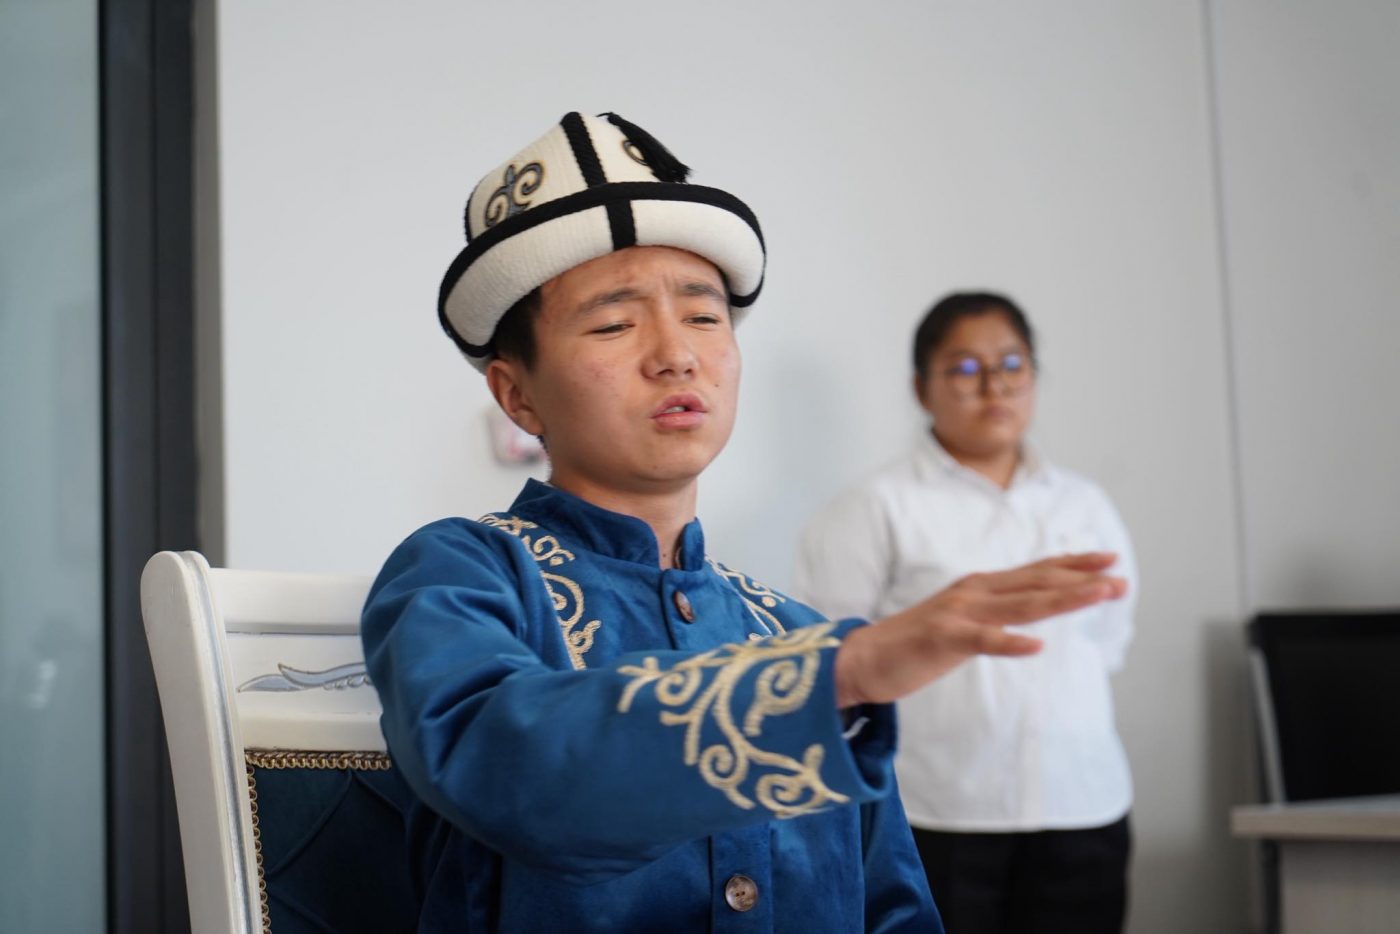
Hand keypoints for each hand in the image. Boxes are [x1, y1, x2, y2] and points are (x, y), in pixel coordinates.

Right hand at [833, 553, 1128, 707]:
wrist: (862, 657)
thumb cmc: (915, 644)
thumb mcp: (962, 620)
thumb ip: (993, 611)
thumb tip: (1029, 612)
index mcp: (979, 588)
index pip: (1035, 571)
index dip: (1073, 564)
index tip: (1110, 559)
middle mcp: (973, 592)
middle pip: (1037, 583)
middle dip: (1082, 579)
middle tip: (1121, 578)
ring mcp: (958, 614)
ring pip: (1020, 605)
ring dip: (1063, 599)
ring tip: (1098, 595)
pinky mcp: (942, 638)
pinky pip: (982, 640)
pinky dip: (1010, 642)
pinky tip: (1037, 646)